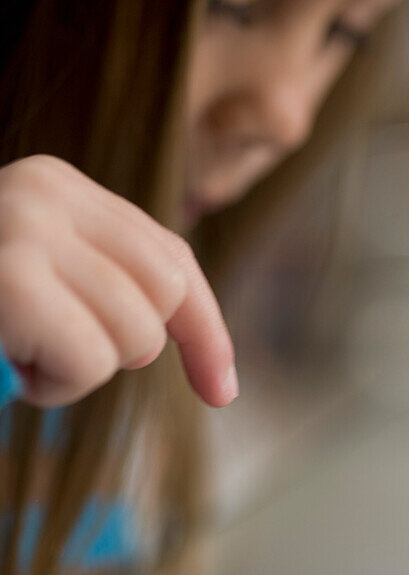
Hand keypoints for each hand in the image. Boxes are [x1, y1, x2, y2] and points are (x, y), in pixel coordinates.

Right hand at [0, 155, 236, 407]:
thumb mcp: (39, 275)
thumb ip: (109, 281)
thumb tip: (214, 362)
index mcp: (60, 185)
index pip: (171, 257)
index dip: (205, 330)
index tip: (221, 389)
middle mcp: (47, 191)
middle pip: (167, 292)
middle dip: (126, 346)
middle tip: (55, 350)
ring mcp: (27, 228)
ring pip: (136, 334)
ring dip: (80, 373)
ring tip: (20, 353)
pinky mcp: (9, 280)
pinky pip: (91, 361)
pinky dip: (56, 387)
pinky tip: (13, 367)